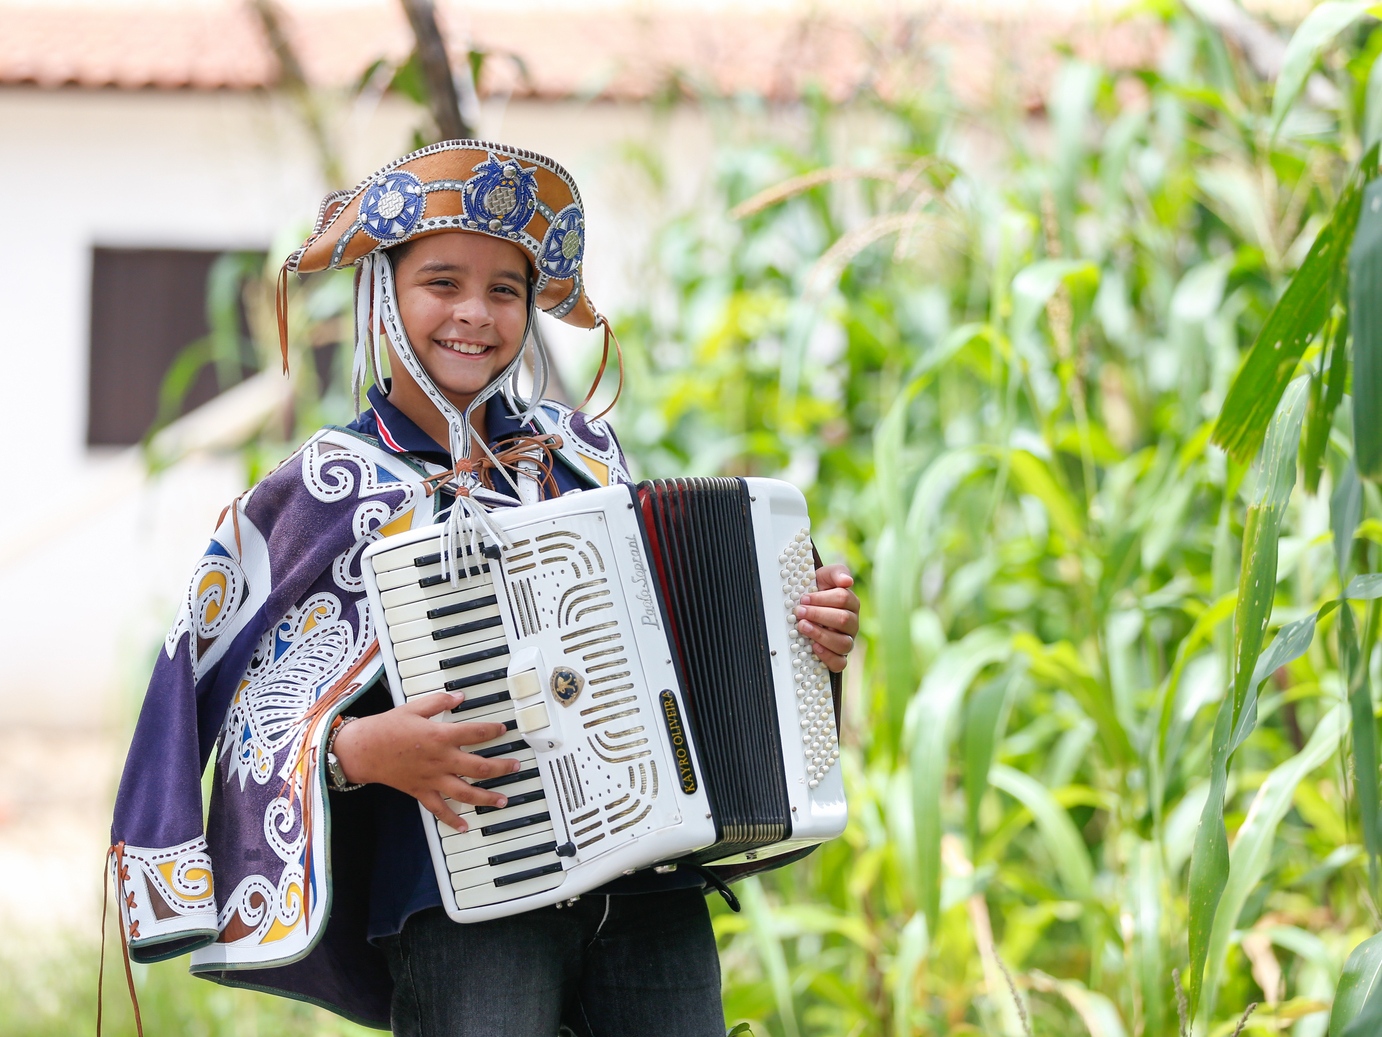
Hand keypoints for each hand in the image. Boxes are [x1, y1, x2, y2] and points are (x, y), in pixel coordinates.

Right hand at [331, 691, 521, 830]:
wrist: (362, 750)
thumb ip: (439, 701)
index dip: (492, 730)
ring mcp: (431, 778)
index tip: (503, 729)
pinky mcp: (421, 791)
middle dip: (501, 768)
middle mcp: (440, 759)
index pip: (475, 733)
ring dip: (486, 798)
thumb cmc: (386, 727)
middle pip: (478, 767)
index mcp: (439, 736)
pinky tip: (464, 827)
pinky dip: (452, 820)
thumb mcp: (413, 707)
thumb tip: (459, 697)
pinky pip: (439, 809)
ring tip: (503, 800)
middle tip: (515, 767)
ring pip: (465, 793)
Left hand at [796, 563, 858, 672]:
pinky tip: (814, 647)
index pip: (843, 599)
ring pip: (843, 643)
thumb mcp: (824, 576)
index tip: (804, 598)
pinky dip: (827, 656)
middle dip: (818, 615)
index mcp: (851, 603)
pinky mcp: (839, 657)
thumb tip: (848, 581)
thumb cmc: (816, 591)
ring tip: (803, 627)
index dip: (822, 598)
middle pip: (844, 620)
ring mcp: (846, 641)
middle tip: (799, 612)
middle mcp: (852, 623)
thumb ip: (837, 573)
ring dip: (821, 635)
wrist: (805, 608)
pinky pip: (840, 663)